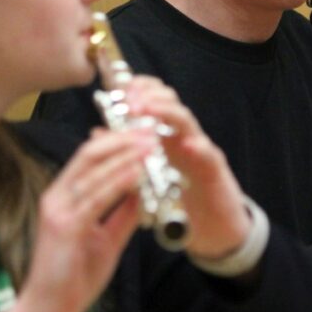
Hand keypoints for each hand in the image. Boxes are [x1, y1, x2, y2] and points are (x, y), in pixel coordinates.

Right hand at [0, 130, 151, 311]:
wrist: (48, 310)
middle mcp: (57, 196)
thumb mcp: (106, 239)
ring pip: (92, 169)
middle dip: (122, 139)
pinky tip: (137, 173)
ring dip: (125, 155)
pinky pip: (95, 197)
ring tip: (150, 146)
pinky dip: (118, 181)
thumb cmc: (73, 277)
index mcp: (63, 196)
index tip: (143, 132)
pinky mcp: (64, 227)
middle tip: (150, 131)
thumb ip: (123, 213)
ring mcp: (58, 210)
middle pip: (89, 153)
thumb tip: (145, 190)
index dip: (116, 139)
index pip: (88, 156)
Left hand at [124, 76, 250, 260]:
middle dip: (149, 95)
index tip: (120, 90)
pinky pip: (209, 154)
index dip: (138, 88)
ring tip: (147, 110)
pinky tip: (188, 145)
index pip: (154, 97)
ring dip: (167, 112)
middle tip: (129, 100)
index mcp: (165, 132)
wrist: (214, 222)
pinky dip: (199, 147)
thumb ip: (127, 150)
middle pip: (170, 101)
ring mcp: (200, 149)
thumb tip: (97, 132)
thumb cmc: (180, 193)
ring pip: (187, 120)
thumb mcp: (149, 169)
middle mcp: (183, 134)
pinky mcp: (214, 169)